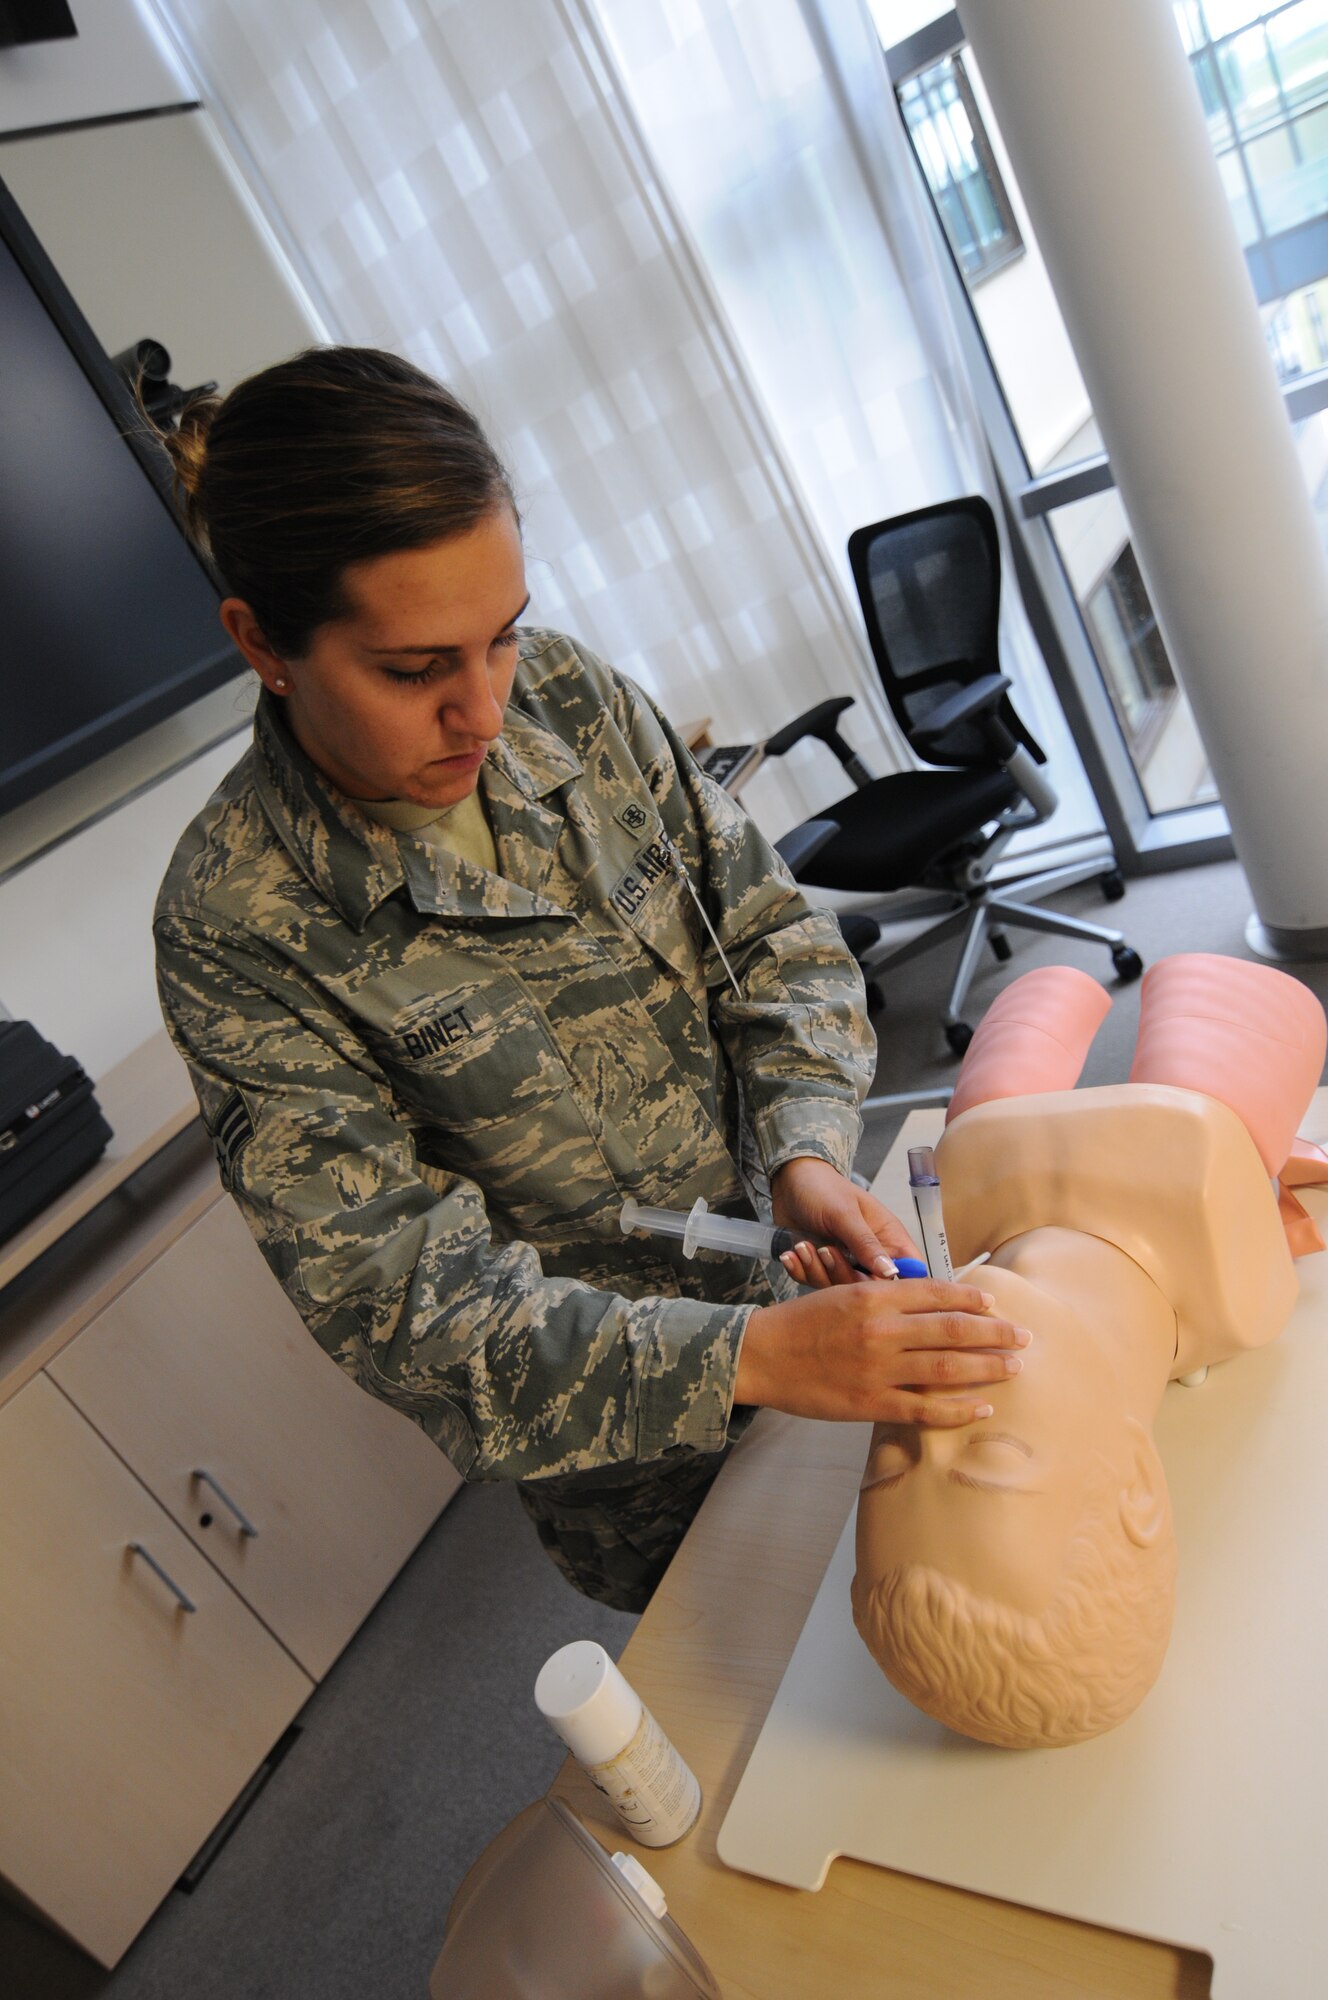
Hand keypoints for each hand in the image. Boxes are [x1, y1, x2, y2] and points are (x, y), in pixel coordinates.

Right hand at [733, 1280, 1028, 1428]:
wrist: (761, 1355)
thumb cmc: (801, 1322)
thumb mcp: (842, 1293)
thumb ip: (886, 1297)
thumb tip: (933, 1301)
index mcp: (874, 1296)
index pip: (938, 1293)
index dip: (973, 1297)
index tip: (996, 1303)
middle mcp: (882, 1330)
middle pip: (954, 1329)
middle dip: (996, 1332)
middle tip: (1023, 1336)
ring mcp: (878, 1369)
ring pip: (948, 1368)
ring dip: (988, 1367)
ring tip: (1014, 1367)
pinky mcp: (871, 1403)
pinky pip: (925, 1409)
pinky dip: (959, 1408)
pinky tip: (983, 1406)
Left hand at [771, 1156, 919, 1287]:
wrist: (790, 1183)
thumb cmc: (822, 1188)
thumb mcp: (844, 1214)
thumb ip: (866, 1244)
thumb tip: (891, 1272)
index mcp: (888, 1237)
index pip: (911, 1269)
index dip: (900, 1284)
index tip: (873, 1282)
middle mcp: (870, 1254)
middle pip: (871, 1287)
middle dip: (842, 1274)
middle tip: (825, 1250)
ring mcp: (846, 1263)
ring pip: (840, 1289)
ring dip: (817, 1270)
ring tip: (803, 1246)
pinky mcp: (822, 1269)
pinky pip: (815, 1284)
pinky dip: (801, 1271)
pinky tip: (792, 1254)